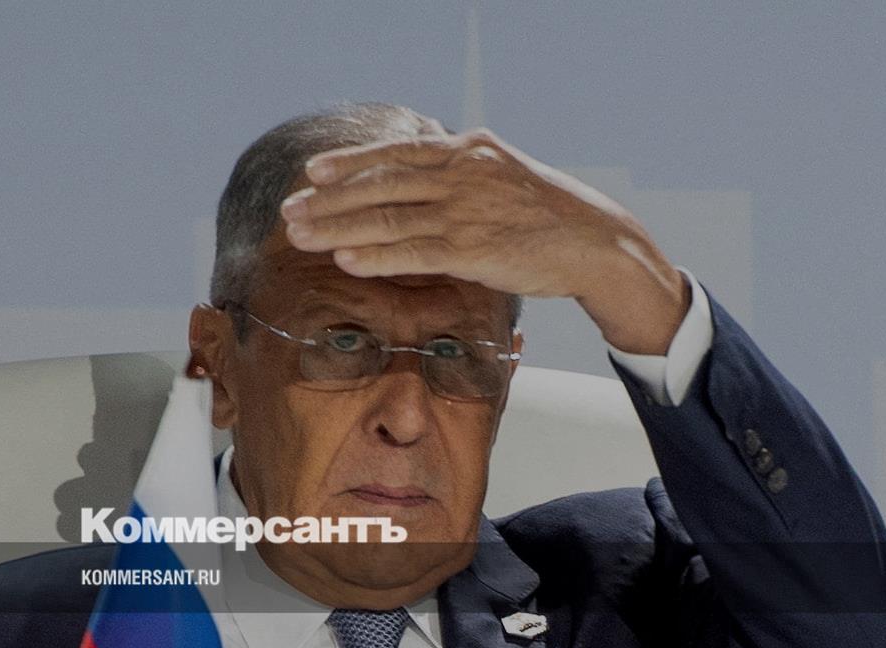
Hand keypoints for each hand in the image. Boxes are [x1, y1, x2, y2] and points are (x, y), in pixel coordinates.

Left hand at [279, 128, 689, 353]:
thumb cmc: (543, 211)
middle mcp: (463, 174)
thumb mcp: (501, 172)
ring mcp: (467, 212)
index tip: (313, 171)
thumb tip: (416, 169)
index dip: (351, 163)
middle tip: (291, 210)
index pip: (398, 153)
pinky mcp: (475, 251)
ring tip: (300, 236)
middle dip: (330, 199)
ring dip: (339, 227)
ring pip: (389, 218)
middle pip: (382, 185)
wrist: (594, 240)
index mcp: (468, 151)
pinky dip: (376, 256)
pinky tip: (345, 259)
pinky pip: (413, 253)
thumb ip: (457, 171)